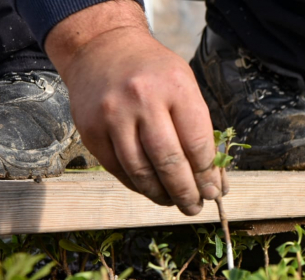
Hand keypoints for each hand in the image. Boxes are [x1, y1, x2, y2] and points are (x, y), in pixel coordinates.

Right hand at [45, 1, 225, 214]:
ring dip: (161, 195)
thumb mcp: (184, 86)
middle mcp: (142, 100)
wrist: (102, 47)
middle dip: (186, 193)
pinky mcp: (91, 130)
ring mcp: (113, 116)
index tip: (213, 192)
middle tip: (194, 207)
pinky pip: (118, 169)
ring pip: (141, 172)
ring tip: (173, 202)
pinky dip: (137, 185)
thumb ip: (199, 130)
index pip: (197, 144)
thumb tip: (213, 180)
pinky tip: (150, 189)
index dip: (207, 175)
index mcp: (175, 87)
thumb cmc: (153, 72)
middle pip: (169, 163)